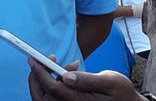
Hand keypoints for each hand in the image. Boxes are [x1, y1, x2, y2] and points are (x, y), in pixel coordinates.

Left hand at [28, 57, 146, 100]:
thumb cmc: (122, 93)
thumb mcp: (111, 81)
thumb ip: (88, 79)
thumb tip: (66, 75)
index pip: (52, 89)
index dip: (40, 72)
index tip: (33, 58)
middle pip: (42, 96)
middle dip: (37, 76)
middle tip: (44, 60)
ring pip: (45, 97)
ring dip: (46, 79)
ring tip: (64, 65)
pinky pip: (53, 98)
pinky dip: (53, 84)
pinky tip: (68, 73)